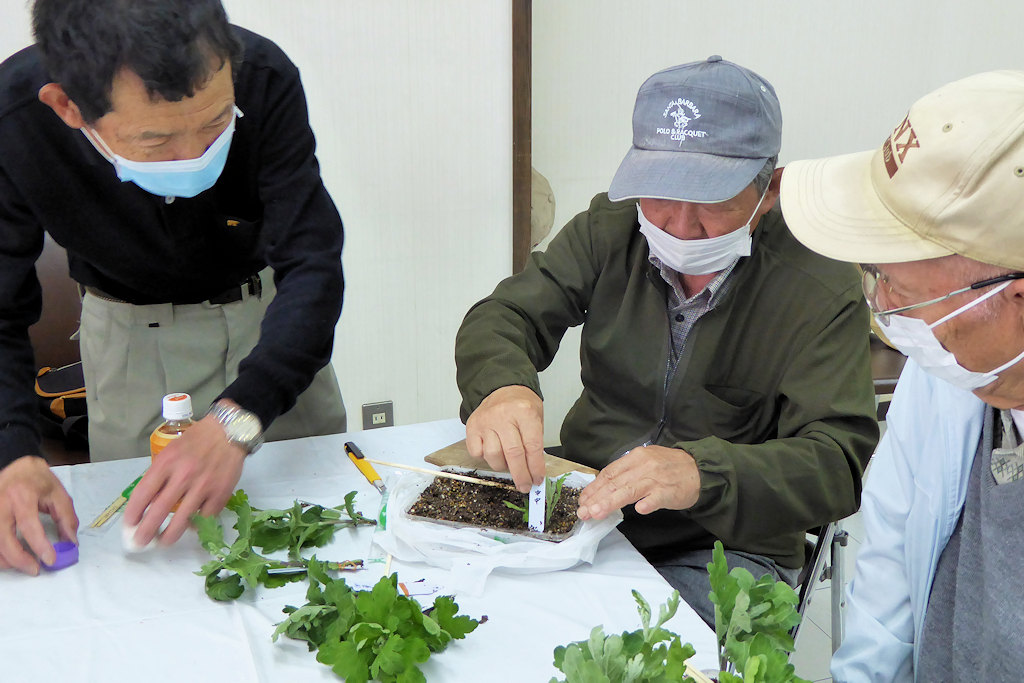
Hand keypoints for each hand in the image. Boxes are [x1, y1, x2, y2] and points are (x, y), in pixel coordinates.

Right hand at [0, 455, 77, 574]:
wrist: (16, 465)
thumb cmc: (37, 479)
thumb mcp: (58, 493)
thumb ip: (66, 517)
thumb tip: (71, 542)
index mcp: (22, 495)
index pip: (28, 525)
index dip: (39, 545)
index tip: (50, 559)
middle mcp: (1, 503)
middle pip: (3, 538)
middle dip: (19, 559)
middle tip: (35, 569)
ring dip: (7, 559)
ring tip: (24, 565)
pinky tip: (9, 558)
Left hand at [123, 415, 245, 546]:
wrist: (228, 433)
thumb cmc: (196, 441)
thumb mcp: (171, 451)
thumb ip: (160, 474)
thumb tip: (148, 502)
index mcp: (167, 463)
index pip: (143, 494)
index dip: (133, 514)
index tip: (129, 525)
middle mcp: (183, 476)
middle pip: (159, 511)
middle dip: (146, 532)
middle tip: (140, 543)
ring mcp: (203, 486)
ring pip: (182, 520)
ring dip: (169, 536)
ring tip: (163, 542)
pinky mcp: (220, 494)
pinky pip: (205, 517)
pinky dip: (197, 525)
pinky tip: (191, 527)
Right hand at [465, 385, 544, 491]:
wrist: (503, 387)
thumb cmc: (521, 405)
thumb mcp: (536, 418)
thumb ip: (535, 443)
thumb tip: (534, 472)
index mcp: (525, 412)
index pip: (532, 446)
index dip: (535, 467)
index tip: (537, 479)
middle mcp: (503, 416)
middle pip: (513, 454)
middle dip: (521, 475)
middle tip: (525, 485)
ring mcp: (485, 421)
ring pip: (493, 456)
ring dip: (503, 466)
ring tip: (509, 463)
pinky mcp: (472, 426)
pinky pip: (477, 452)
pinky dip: (485, 457)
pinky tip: (494, 451)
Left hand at [577, 445, 700, 520]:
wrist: (700, 469)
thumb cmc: (670, 467)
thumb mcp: (645, 461)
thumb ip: (626, 472)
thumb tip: (603, 487)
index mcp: (635, 457)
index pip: (609, 473)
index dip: (594, 487)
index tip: (582, 500)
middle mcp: (643, 465)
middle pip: (615, 483)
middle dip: (596, 498)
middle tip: (583, 512)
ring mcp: (656, 478)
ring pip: (629, 491)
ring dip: (610, 503)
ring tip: (596, 514)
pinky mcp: (669, 491)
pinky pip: (656, 498)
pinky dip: (647, 503)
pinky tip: (638, 510)